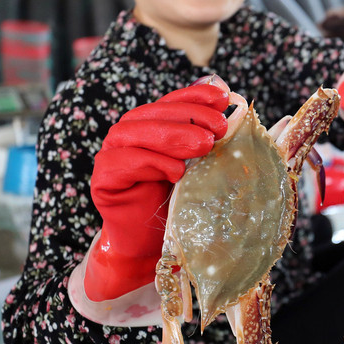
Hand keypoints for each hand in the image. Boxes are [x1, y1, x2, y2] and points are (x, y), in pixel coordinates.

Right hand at [85, 83, 228, 300]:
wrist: (153, 248)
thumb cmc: (182, 207)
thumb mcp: (205, 169)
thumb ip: (216, 140)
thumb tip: (240, 107)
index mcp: (152, 126)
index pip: (172, 101)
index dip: (195, 96)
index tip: (223, 96)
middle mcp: (129, 135)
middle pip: (154, 114)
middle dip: (189, 116)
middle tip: (219, 128)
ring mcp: (112, 155)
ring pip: (137, 133)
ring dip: (172, 136)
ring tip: (203, 146)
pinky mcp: (103, 180)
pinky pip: (124, 162)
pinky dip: (151, 163)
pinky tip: (176, 172)